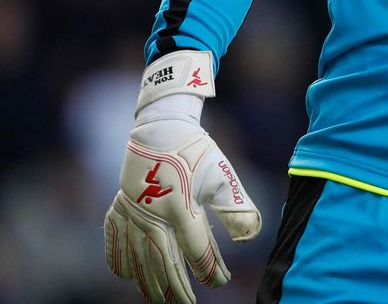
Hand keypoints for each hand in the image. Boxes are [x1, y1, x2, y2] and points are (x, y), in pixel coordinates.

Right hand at [104, 52, 261, 303]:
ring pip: (138, 258)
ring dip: (149, 282)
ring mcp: (131, 213)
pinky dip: (119, 261)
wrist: (161, 126)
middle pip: (163, 263)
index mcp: (180, 210)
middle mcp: (151, 217)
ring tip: (160, 299)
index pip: (197, 252)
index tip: (222, 280)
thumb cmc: (198, 152)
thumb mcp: (224, 176)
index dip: (210, 270)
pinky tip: (126, 275)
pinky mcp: (118, 206)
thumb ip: (238, 208)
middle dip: (176, 288)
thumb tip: (250, 237)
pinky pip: (113, 241)